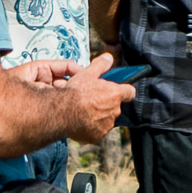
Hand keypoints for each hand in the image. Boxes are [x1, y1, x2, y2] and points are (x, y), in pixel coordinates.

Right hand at [14, 55, 131, 144]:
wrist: (62, 112)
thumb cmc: (75, 92)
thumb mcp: (87, 74)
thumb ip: (100, 65)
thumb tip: (108, 57)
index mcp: (116, 94)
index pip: (129, 92)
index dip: (124, 90)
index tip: (119, 90)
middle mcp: (115, 110)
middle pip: (116, 106)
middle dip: (107, 104)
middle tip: (92, 101)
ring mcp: (107, 124)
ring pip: (106, 119)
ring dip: (99, 117)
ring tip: (84, 112)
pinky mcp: (98, 135)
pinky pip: (97, 131)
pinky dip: (91, 128)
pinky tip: (81, 123)